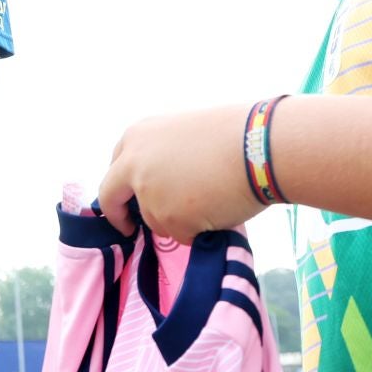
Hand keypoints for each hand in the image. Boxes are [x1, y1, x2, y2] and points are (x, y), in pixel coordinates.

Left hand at [97, 103, 265, 240]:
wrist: (259, 147)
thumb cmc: (234, 137)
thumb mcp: (183, 136)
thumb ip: (161, 158)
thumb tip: (161, 186)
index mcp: (136, 137)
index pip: (115, 170)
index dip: (121, 189)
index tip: (126, 202)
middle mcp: (133, 165)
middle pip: (112, 199)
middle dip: (119, 217)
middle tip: (128, 229)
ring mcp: (148, 193)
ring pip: (155, 221)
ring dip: (177, 221)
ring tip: (211, 200)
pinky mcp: (168, 218)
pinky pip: (181, 236)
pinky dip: (198, 231)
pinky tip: (218, 210)